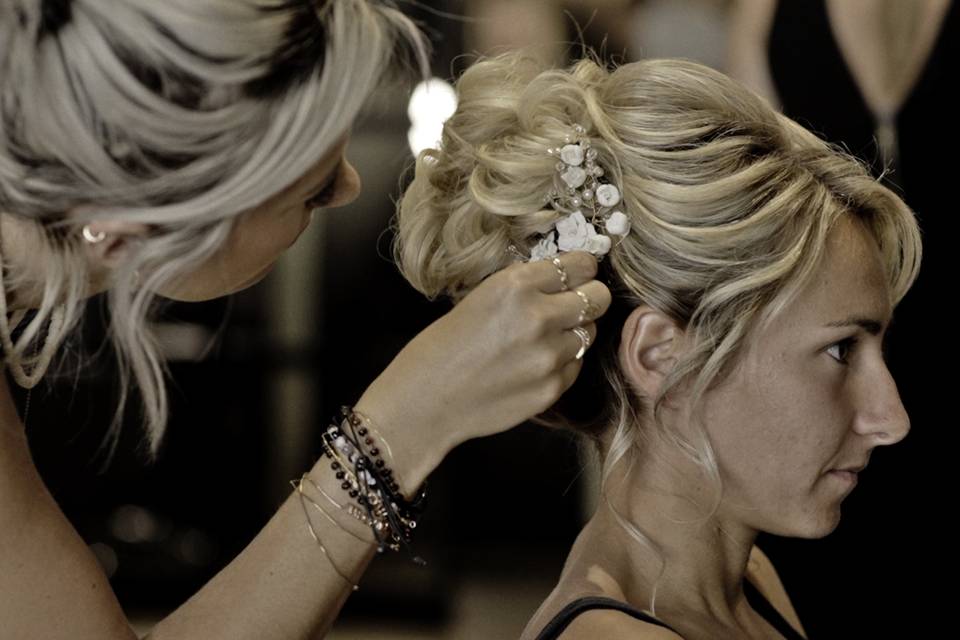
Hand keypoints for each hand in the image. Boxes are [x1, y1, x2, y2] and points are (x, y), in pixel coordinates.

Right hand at [352, 251, 611, 495]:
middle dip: (589, 298)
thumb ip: (524, 288)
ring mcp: (549, 356)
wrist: (424, 401)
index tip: (579, 274)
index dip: (582, 269)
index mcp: (516, 285)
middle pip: (598, 298)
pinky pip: (575, 366)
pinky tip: (533, 366)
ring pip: (589, 334)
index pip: (579, 266)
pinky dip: (562, 363)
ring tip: (542, 341)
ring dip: (573, 333)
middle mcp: (539, 317)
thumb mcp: (480, 297)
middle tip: (572, 305)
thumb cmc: (441, 346)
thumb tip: (560, 281)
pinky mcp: (552, 389)